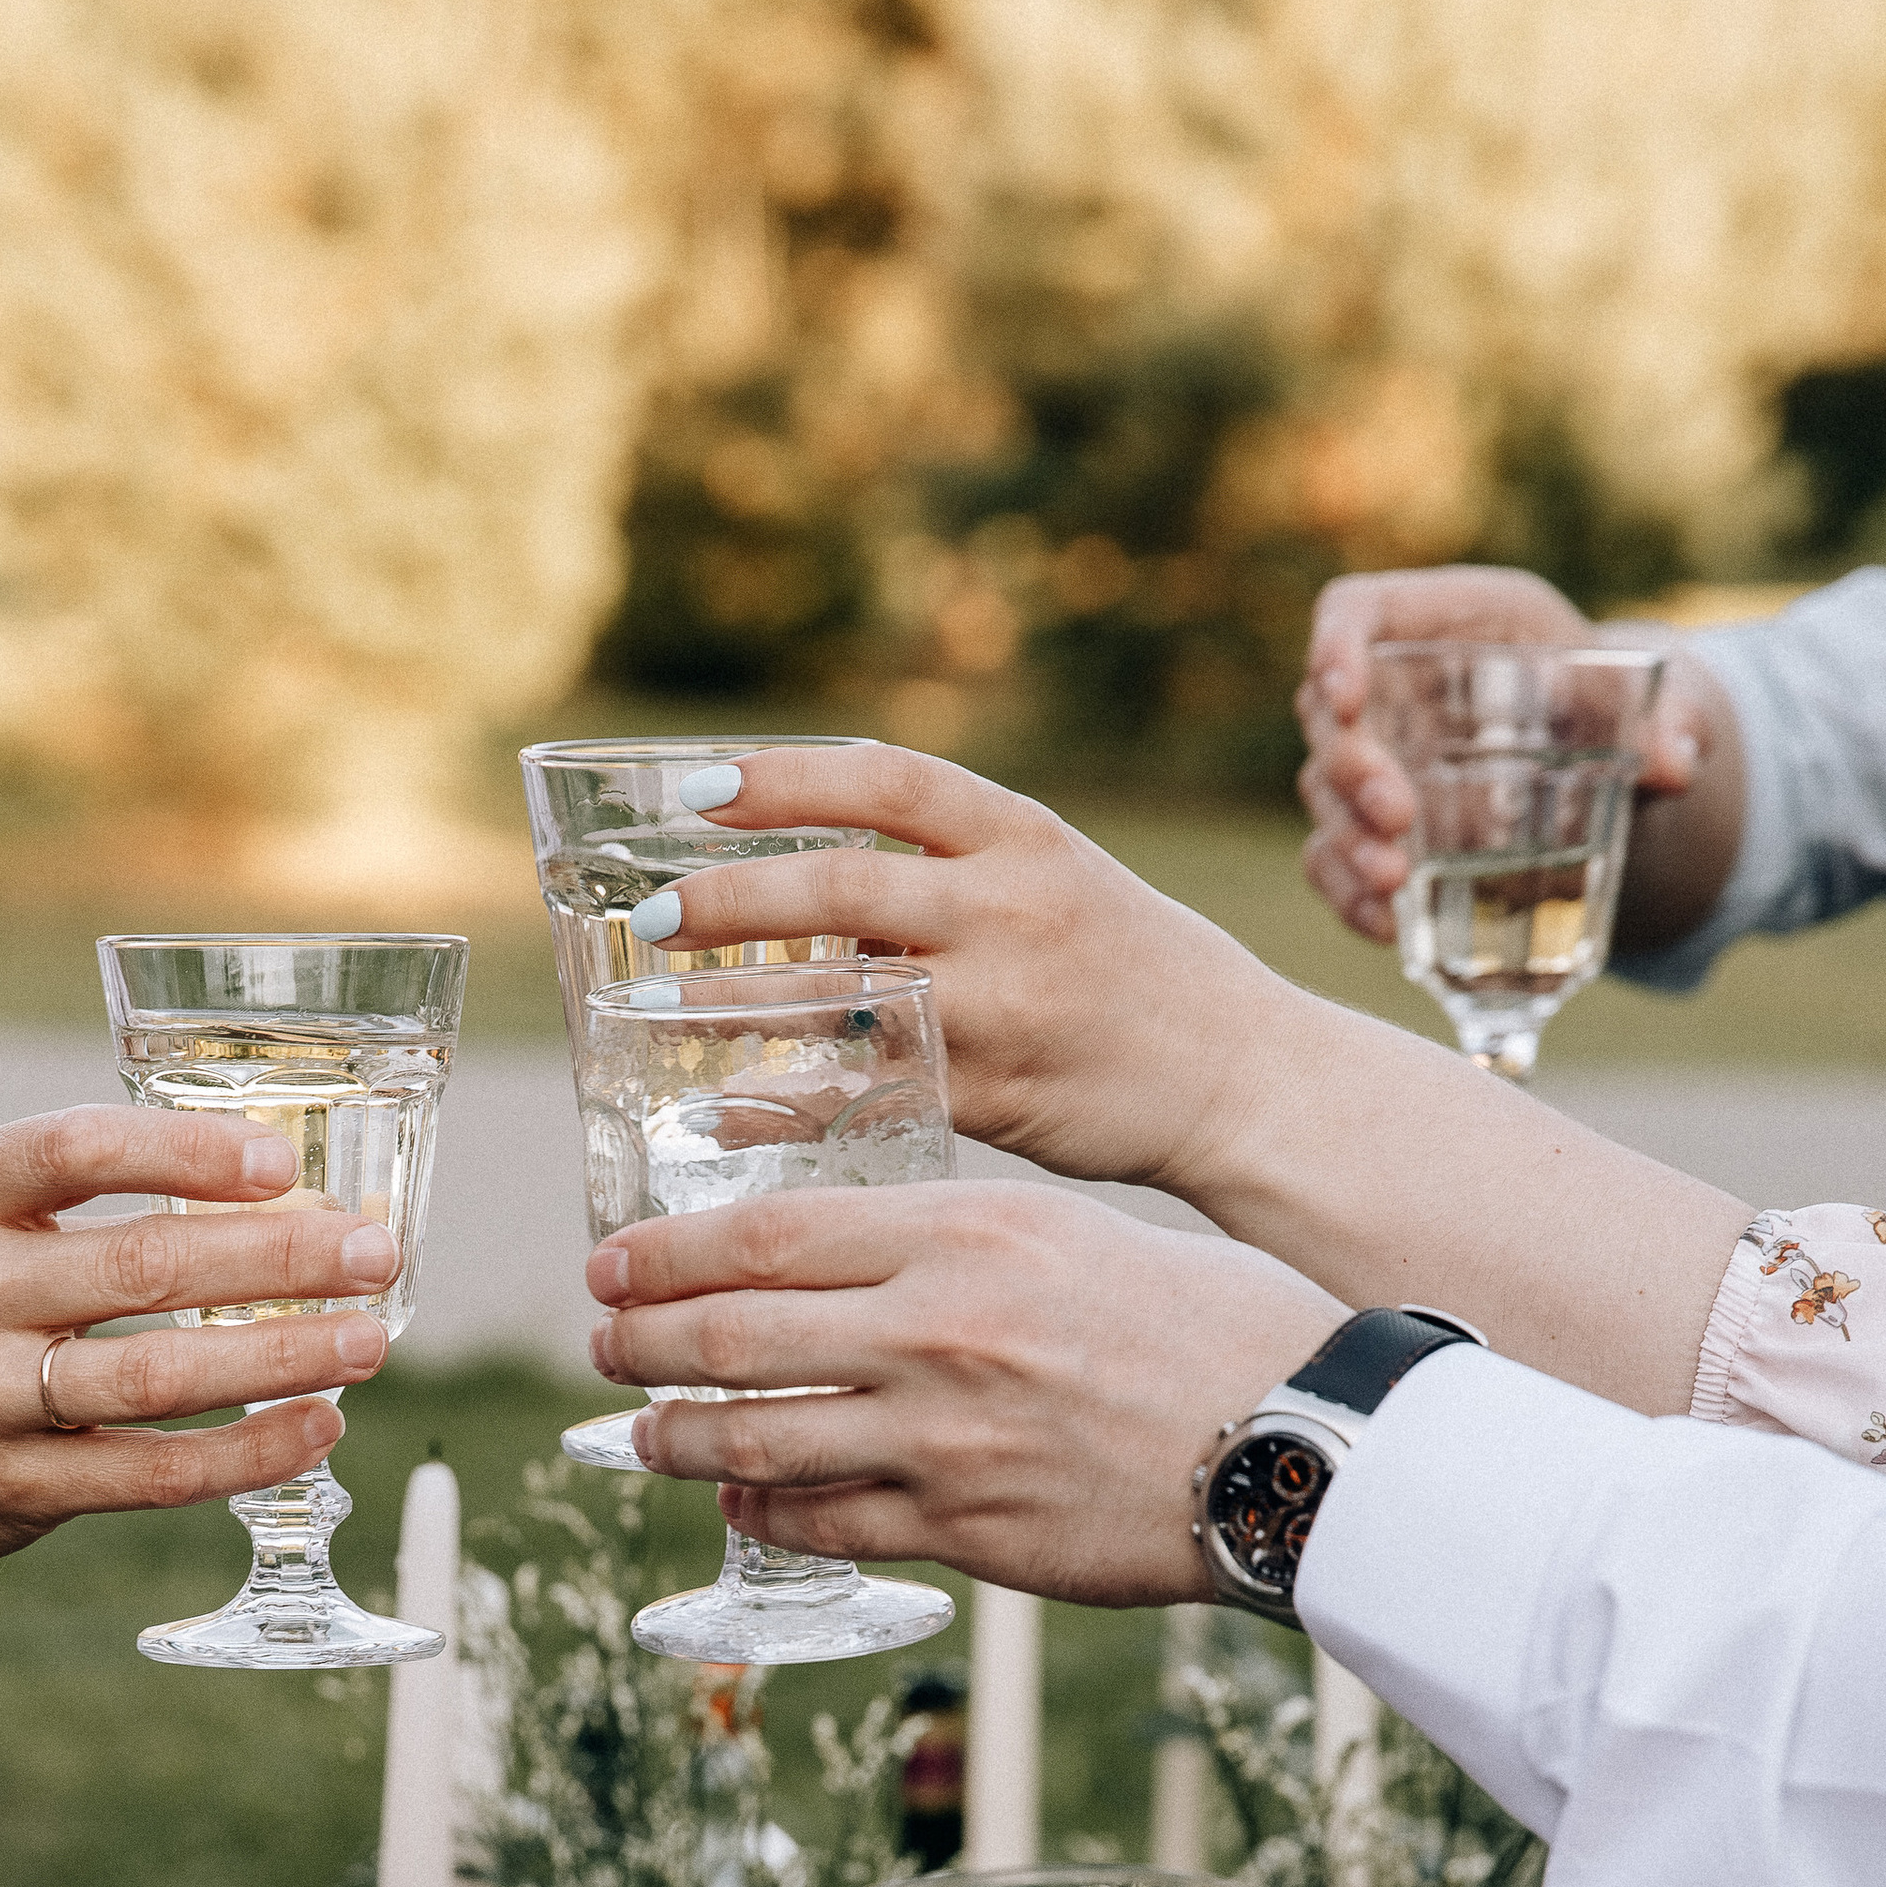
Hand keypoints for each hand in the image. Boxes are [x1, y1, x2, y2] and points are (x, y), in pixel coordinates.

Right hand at [0, 1105, 398, 1587]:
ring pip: (158, 1376)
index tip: (284, 1162)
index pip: (76, 1151)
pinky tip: (314, 1427)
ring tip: (366, 1341)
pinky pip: (155, 1473)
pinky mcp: (14, 1488)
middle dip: (279, 1257)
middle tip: (372, 1254)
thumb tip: (280, 1199)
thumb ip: (90, 1208)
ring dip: (282, 1357)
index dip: (188, 1153)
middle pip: (143, 1267)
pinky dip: (249, 1452)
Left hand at [585, 1183, 1337, 1603]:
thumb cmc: (1205, 1324)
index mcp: (965, 1233)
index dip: (665, 1256)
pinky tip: (737, 1497)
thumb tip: (845, 1261)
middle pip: (732, 1336)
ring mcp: (943, 1438)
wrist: (1298, 1440)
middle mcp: (938, 1330)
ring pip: (754, 1439)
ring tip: (640, 1432)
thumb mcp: (1071, 1235)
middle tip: (602, 1344)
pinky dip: (761, 1511)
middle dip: (639, 1343)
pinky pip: (822, 1523)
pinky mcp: (963, 1529)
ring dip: (673, 1438)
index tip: (613, 1264)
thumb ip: (954, 1244)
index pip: (767, 1237)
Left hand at [612, 741, 1291, 1194]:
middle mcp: (1012, 908)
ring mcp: (1000, 1005)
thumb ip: (949, 865)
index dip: (782, 777)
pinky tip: (721, 1109)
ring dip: (731, 1002)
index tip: (697, 790)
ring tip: (654, 1003)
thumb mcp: (1058, 879)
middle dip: (730, 898)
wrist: (1237, 1076)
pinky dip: (782, 1102)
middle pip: (840, 884)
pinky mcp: (989, 1094)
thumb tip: (804, 848)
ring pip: (837, 992)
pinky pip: (863, 1092)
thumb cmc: (1132, 971)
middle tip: (648, 914)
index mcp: (1026, 837)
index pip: (886, 780)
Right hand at [1296, 565, 1719, 943]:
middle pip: (1327, 715)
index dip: (1333, 644)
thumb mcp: (1650, 694)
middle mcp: (1395, 686)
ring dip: (1345, 839)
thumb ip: (1673, 720)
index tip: (1346, 696)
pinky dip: (1349, 894)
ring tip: (1395, 882)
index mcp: (1450, 620)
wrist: (1601, 752)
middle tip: (1398, 818)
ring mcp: (1378, 758)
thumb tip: (1674, 766)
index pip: (1357, 610)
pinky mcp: (1374, 823)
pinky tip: (1386, 927)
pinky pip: (1332, 857)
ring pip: (1324, 792)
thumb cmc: (1614, 697)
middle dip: (1352, 768)